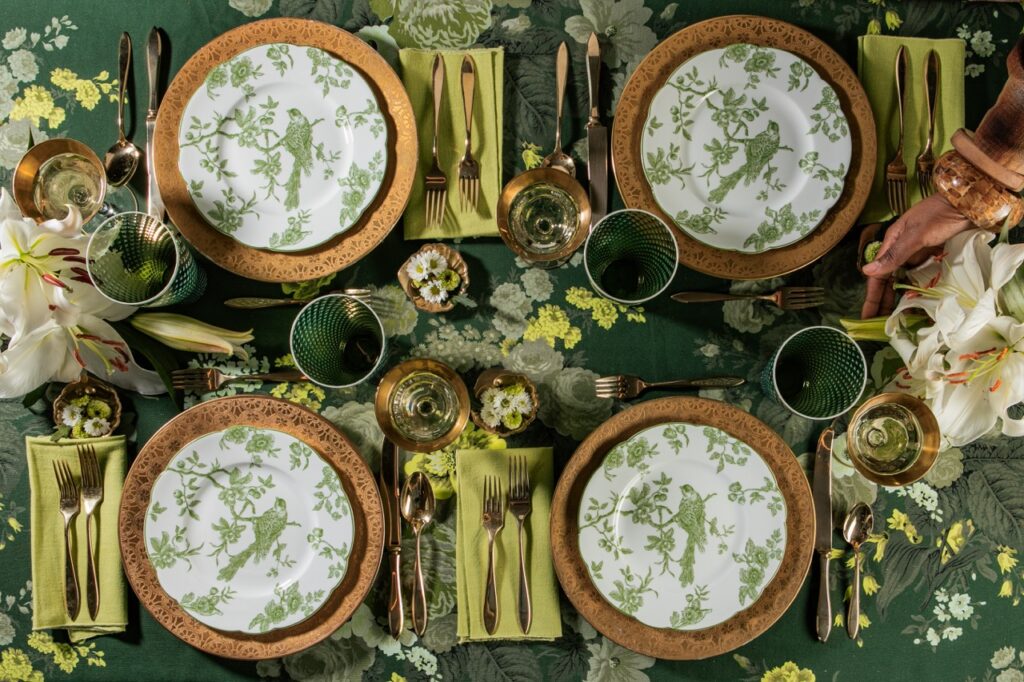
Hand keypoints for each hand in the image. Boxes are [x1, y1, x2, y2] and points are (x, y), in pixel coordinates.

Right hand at [860, 194, 971, 317]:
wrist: (968, 201)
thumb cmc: (940, 214)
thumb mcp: (916, 235)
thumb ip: (894, 255)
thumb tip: (867, 271)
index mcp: (892, 243)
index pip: (878, 276)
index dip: (872, 296)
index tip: (867, 315)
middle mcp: (902, 251)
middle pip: (887, 281)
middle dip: (881, 301)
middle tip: (877, 323)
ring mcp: (917, 254)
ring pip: (902, 281)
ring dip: (897, 298)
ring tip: (893, 318)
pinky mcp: (932, 257)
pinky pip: (920, 278)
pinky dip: (916, 291)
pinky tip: (915, 303)